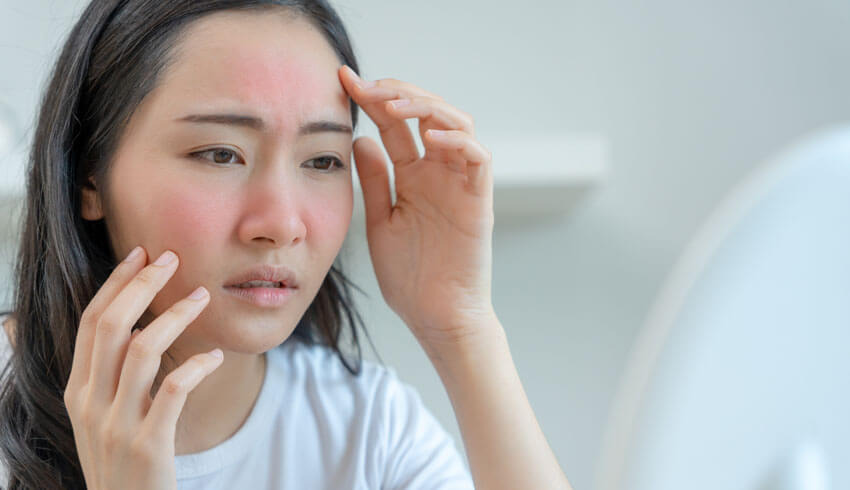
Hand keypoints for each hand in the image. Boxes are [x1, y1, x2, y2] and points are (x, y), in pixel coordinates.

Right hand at [63, 247, 220, 489]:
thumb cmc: (121, 462)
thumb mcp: (97, 417)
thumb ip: (100, 374)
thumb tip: (105, 327)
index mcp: (78, 391)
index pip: (91, 322)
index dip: (116, 283)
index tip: (141, 254)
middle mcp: (90, 403)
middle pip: (111, 325)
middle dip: (142, 284)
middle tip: (172, 258)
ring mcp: (116, 424)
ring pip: (142, 349)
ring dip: (175, 315)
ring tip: (203, 296)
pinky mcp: (148, 445)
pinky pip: (174, 390)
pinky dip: (197, 366)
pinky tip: (214, 356)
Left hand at [338, 65, 497, 347]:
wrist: (436, 318)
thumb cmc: (410, 277)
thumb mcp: (380, 221)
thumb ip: (375, 181)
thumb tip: (361, 139)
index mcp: (414, 176)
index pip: (396, 125)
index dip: (372, 98)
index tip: (342, 81)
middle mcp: (439, 172)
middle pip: (426, 112)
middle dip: (396, 92)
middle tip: (365, 86)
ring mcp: (461, 184)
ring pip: (457, 123)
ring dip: (427, 106)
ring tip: (393, 104)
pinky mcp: (479, 201)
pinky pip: (477, 158)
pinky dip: (457, 140)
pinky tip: (429, 136)